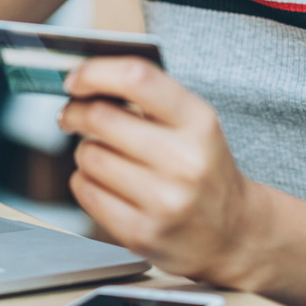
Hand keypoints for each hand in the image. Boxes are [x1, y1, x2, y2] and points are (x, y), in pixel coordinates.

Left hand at [57, 57, 263, 285]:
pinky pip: (85, 191)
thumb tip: (84, 77)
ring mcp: (164, 201)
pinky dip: (85, 181)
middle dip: (75, 112)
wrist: (234, 233)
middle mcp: (185, 161)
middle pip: (100, 118)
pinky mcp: (142, 233)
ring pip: (89, 155)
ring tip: (103, 155)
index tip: (74, 79)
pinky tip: (104, 183)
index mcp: (199, 122)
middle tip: (71, 114)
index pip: (138, 79)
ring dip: (85, 151)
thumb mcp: (193, 124)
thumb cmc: (202, 167)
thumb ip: (148, 96)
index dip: (95, 72)